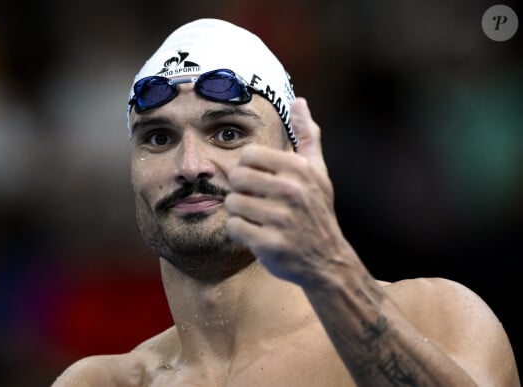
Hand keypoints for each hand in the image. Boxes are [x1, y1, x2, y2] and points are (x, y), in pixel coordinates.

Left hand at [225, 97, 345, 285]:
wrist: (327, 260)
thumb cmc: (317, 211)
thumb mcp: (318, 172)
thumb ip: (307, 135)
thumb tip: (299, 100)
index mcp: (300, 169)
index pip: (248, 154)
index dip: (249, 168)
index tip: (261, 181)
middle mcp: (292, 191)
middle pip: (237, 177)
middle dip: (241, 190)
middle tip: (257, 202)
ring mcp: (281, 218)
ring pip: (232, 203)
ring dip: (240, 213)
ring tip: (258, 218)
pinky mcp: (270, 243)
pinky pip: (234, 227)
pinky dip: (240, 232)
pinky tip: (256, 234)